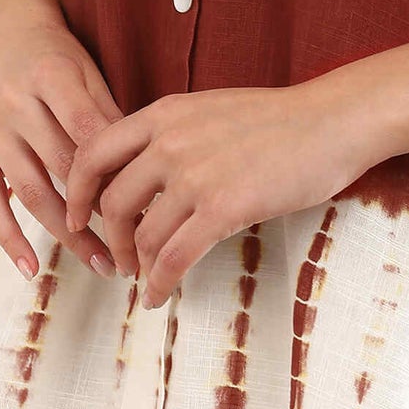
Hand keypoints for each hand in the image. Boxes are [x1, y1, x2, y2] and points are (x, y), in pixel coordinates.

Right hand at [0, 1, 126, 280]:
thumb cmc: (54, 52)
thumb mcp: (86, 68)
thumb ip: (107, 112)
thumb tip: (140, 166)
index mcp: (50, 76)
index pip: (87, 133)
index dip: (115, 172)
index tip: (148, 206)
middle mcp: (14, 103)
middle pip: (61, 168)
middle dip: (100, 211)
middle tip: (134, 246)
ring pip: (31, 191)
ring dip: (66, 234)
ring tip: (99, 263)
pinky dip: (9, 237)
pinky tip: (32, 267)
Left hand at [62, 79, 382, 309]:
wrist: (331, 122)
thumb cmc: (279, 120)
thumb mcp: (210, 111)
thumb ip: (172, 134)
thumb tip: (143, 175)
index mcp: (164, 113)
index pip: (94, 152)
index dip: (77, 191)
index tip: (77, 217)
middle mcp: (170, 141)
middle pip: (112, 202)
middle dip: (110, 240)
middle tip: (119, 260)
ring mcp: (195, 174)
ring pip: (142, 236)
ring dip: (137, 267)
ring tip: (145, 280)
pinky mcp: (223, 207)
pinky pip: (174, 258)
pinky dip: (160, 284)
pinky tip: (160, 297)